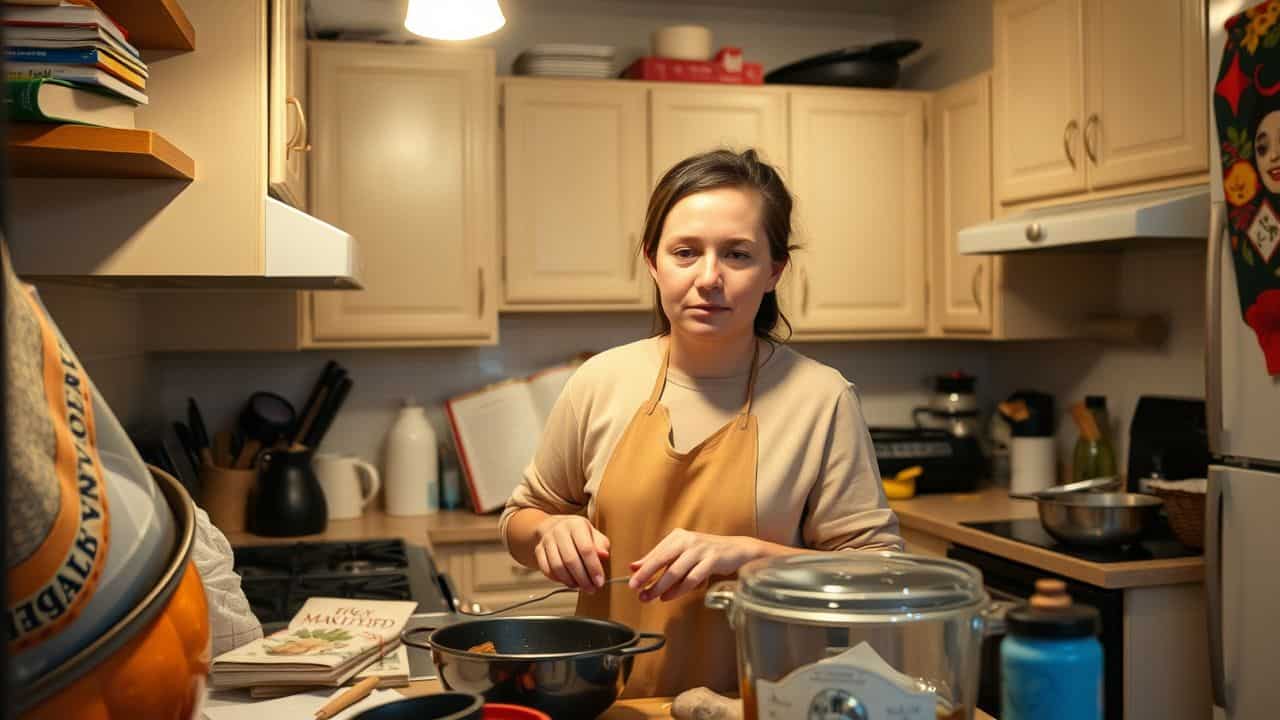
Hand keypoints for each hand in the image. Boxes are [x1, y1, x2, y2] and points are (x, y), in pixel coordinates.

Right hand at [533, 515, 610, 591]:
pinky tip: (568, 581)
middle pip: (571, 560)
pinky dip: (558, 580)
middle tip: (591, 588)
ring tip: (580, 586)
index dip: (594, 568)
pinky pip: (547, 570)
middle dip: (583, 579)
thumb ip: (601, 545)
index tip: (599, 581)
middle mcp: (559, 530)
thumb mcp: (593, 534)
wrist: (554, 526)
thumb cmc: (578, 533)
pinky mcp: (538, 550)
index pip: (586, 549)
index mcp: (576, 525)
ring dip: (570, 581)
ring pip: (557, 567)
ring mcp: (547, 541)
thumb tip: (604, 555)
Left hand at [628, 529, 762, 602]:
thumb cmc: (706, 553)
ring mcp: (700, 550)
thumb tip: (634, 567)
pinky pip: (691, 578)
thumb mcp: (681, 552)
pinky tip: (668, 597)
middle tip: (635, 589)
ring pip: (675, 571)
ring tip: (650, 597)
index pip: (656, 553)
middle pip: (662, 559)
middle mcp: (687, 540)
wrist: (736, 550)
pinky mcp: (712, 560)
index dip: (643, 568)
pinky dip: (678, 590)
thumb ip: (659, 559)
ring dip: (660, 586)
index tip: (632, 582)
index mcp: (678, 536)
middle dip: (647, 575)